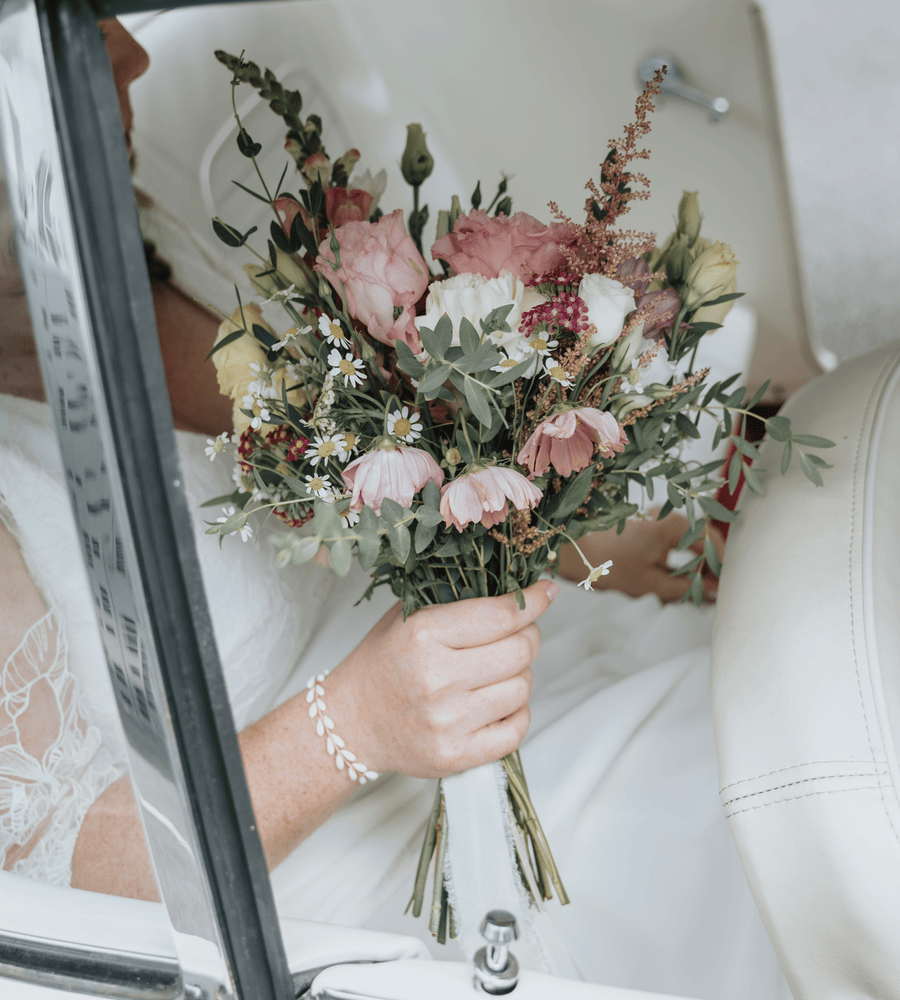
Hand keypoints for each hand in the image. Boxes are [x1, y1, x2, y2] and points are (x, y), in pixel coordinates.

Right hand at [327, 581, 558, 778]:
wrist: (350, 723)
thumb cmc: (383, 663)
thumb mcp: (408, 617)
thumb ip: (457, 602)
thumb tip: (519, 590)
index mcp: (424, 635)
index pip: (500, 616)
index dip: (532, 602)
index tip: (545, 592)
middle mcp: (436, 678)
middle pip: (519, 652)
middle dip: (530, 636)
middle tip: (521, 633)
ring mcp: (447, 721)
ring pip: (522, 689)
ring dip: (521, 675)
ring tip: (500, 670)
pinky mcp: (454, 756)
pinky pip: (515, 731)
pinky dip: (518, 713)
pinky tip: (500, 702)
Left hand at [558, 512, 724, 602]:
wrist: (574, 552)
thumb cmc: (608, 566)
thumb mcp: (650, 584)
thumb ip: (686, 588)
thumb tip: (714, 593)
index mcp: (671, 526)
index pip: (712, 541)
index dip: (722, 564)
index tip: (726, 586)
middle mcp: (668, 517)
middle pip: (704, 540)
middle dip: (711, 566)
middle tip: (714, 591)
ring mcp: (658, 520)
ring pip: (690, 542)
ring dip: (697, 564)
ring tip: (698, 589)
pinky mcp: (649, 528)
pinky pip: (676, 542)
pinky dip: (683, 559)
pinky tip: (681, 580)